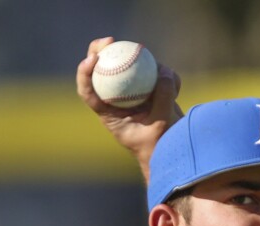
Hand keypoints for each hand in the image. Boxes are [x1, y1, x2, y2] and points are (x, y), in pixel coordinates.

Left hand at [76, 36, 182, 180]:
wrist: (173, 151)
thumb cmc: (159, 145)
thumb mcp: (160, 125)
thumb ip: (162, 100)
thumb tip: (163, 73)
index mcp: (109, 113)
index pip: (89, 93)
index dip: (84, 74)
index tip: (93, 59)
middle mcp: (117, 100)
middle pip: (100, 71)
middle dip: (100, 51)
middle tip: (110, 40)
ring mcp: (132, 93)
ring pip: (130, 68)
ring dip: (146, 65)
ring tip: (164, 74)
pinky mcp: (150, 89)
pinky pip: (155, 74)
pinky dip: (167, 78)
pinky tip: (176, 87)